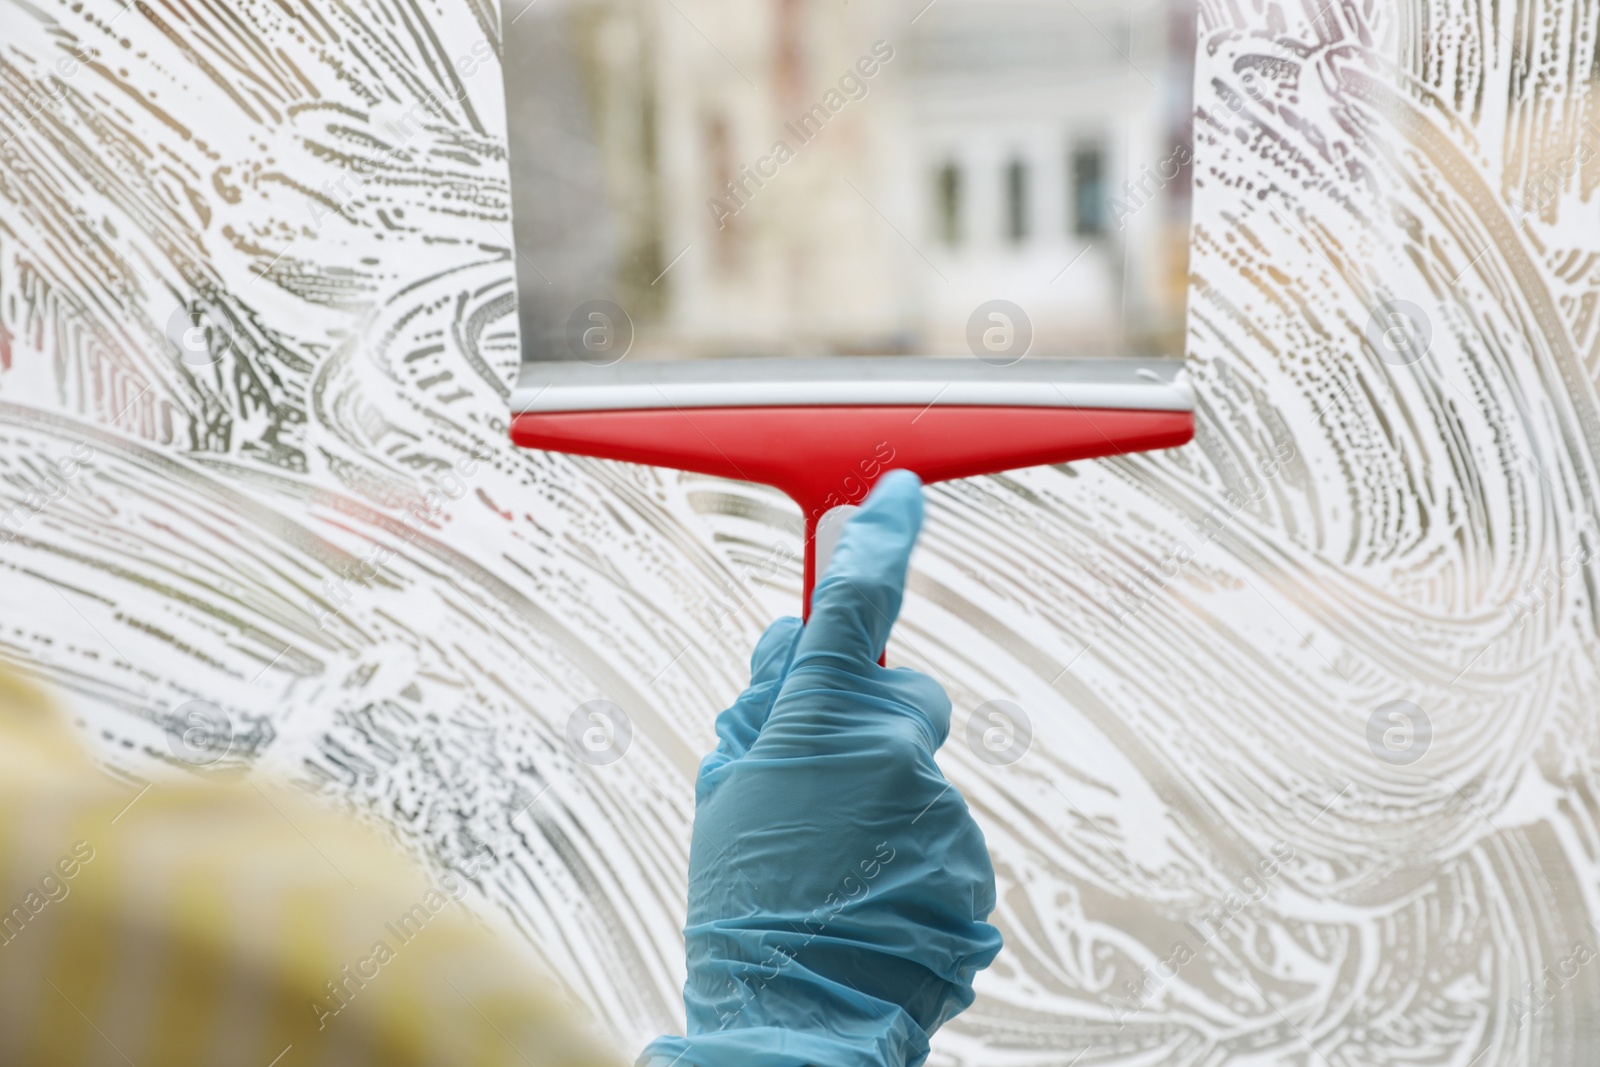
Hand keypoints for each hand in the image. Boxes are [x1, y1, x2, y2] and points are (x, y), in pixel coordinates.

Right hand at [640, 471, 1002, 1066]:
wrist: (796, 1016)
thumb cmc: (747, 905)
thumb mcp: (725, 789)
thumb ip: (761, 703)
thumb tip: (789, 637)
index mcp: (822, 720)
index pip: (860, 600)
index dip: (883, 537)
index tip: (899, 494)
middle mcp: (895, 750)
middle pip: (900, 694)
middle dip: (866, 718)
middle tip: (814, 781)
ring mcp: (941, 806)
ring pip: (916, 769)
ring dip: (882, 796)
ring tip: (832, 865)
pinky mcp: (973, 857)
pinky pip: (938, 825)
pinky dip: (910, 846)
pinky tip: (870, 893)